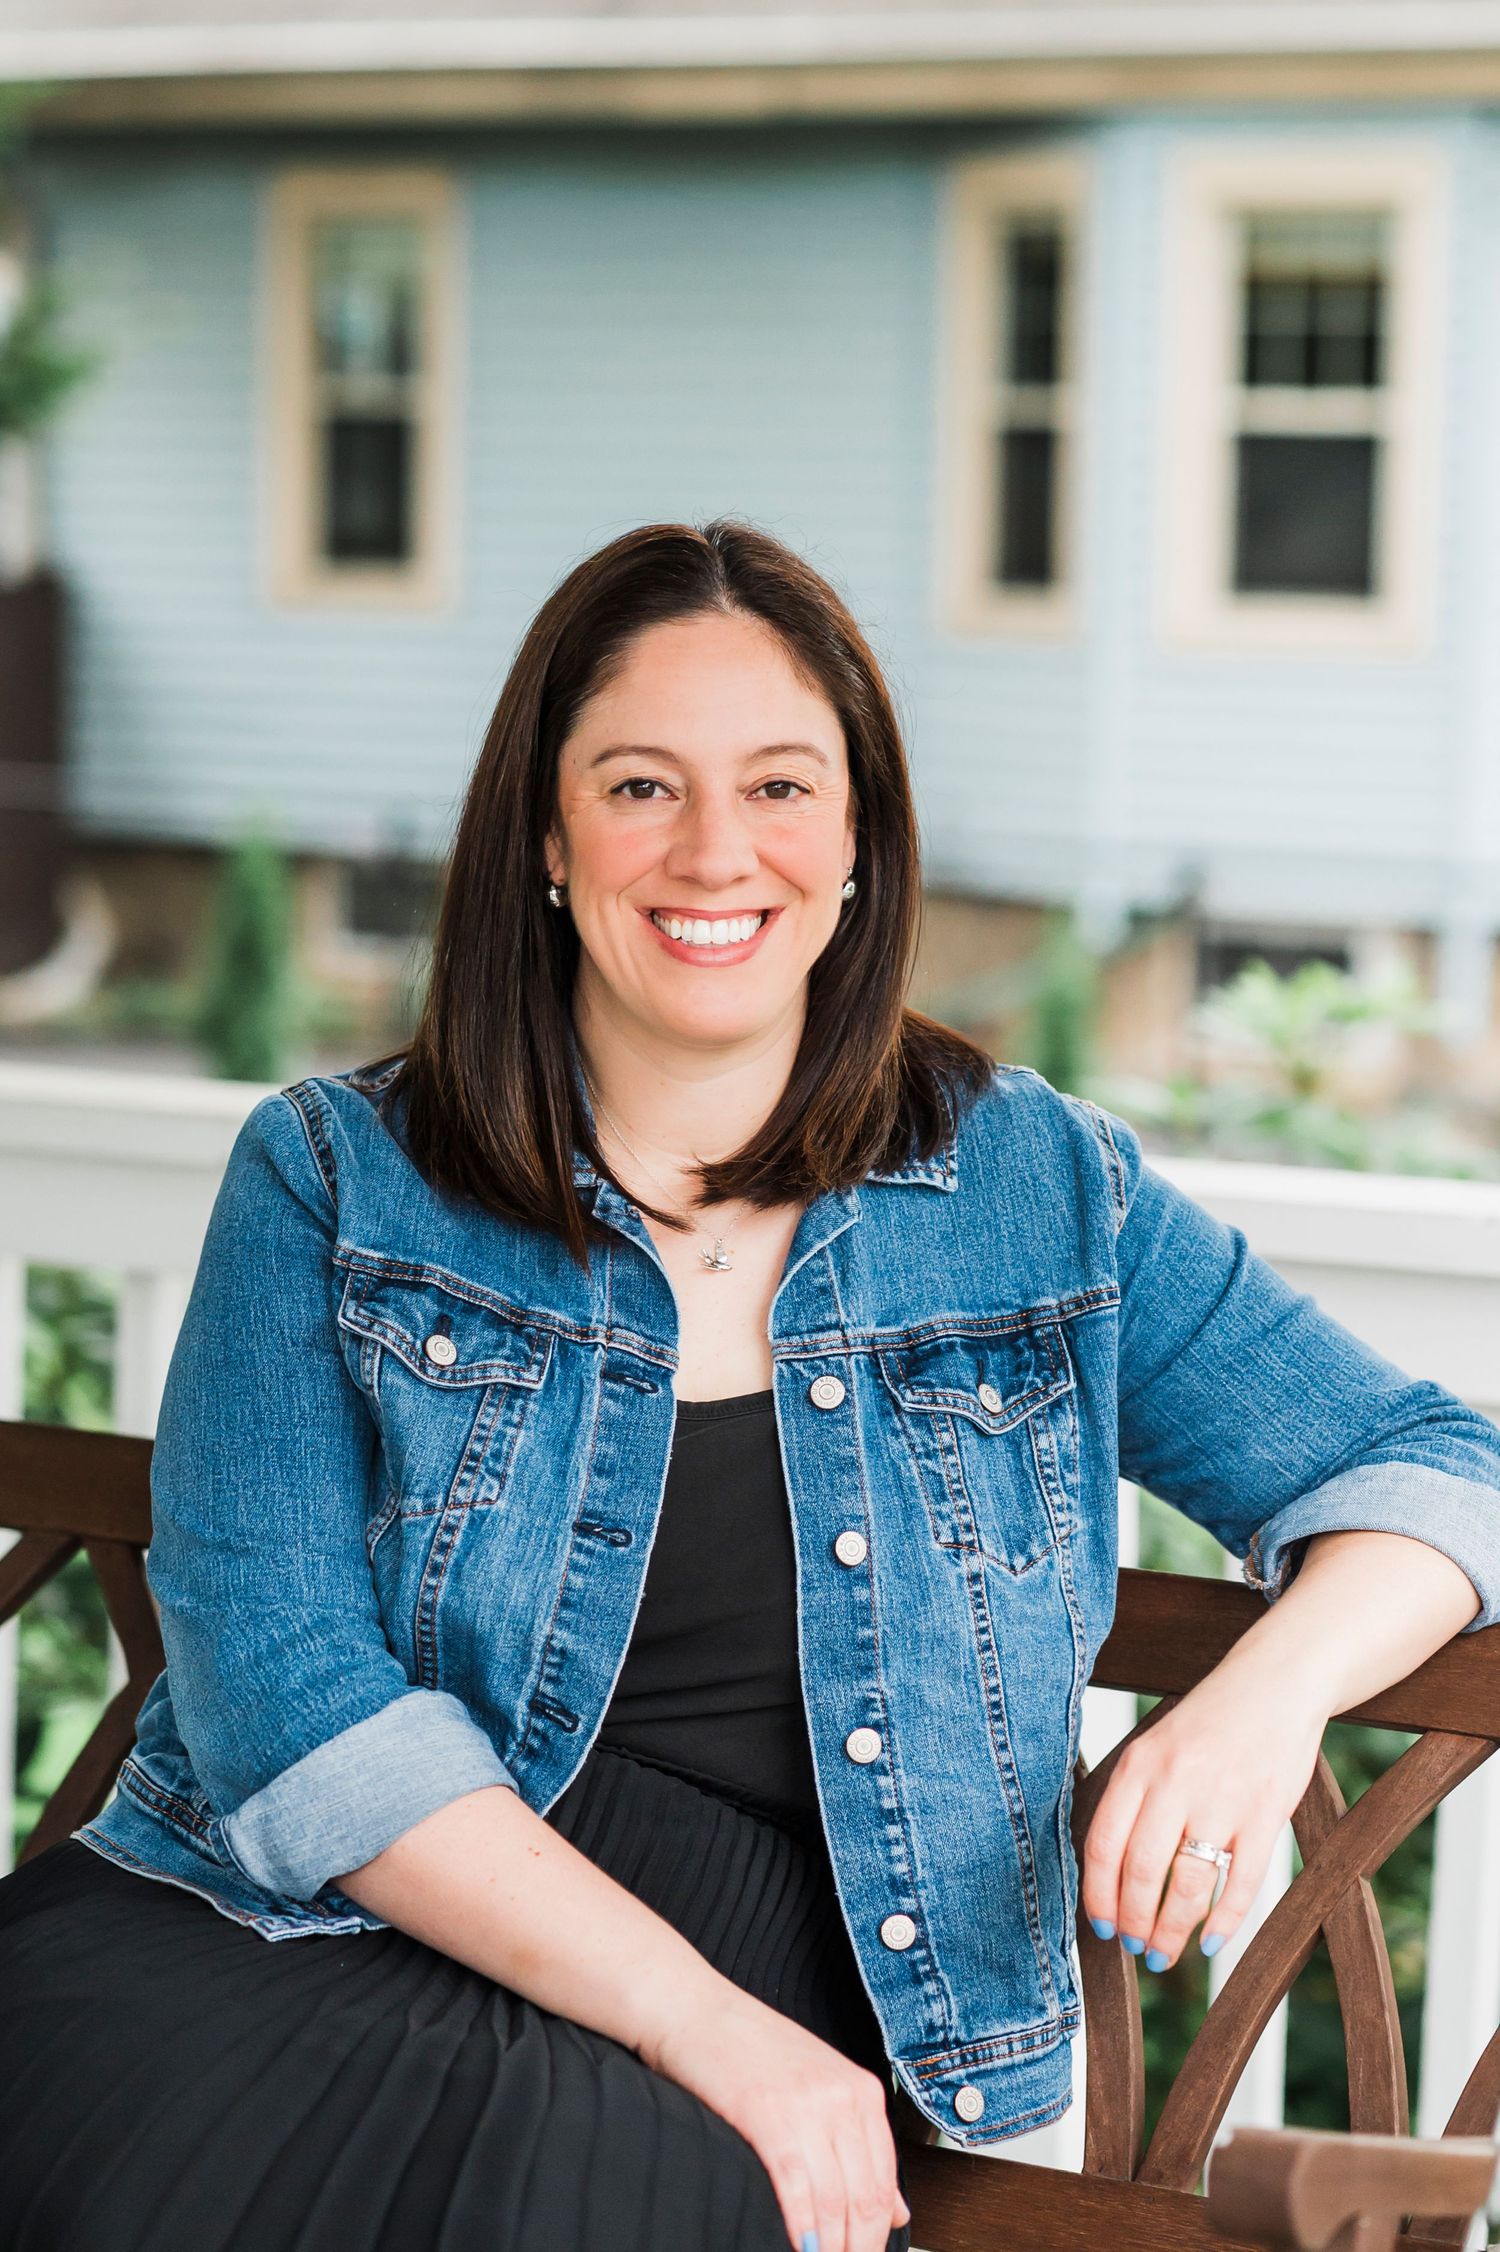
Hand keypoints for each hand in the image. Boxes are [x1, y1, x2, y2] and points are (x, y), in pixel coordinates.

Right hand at [640, 1983, 911, 2251]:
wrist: (692, 2009)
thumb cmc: (748, 2049)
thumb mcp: (818, 2087)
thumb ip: (858, 2144)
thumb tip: (896, 2211)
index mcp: (862, 2091)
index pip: (885, 2186)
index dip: (875, 2238)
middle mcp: (843, 2097)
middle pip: (865, 2201)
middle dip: (856, 2250)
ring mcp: (807, 2105)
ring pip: (836, 2204)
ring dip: (830, 2249)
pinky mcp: (767, 2115)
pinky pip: (796, 2189)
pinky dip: (801, 2228)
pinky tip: (797, 2246)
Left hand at [1080, 1667, 1325, 1970]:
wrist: (1276, 1682)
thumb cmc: (1210, 1721)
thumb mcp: (1156, 1745)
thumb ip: (1133, 1796)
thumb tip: (1108, 1869)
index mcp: (1140, 1766)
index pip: (1104, 1846)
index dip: (1098, 1895)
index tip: (1099, 1925)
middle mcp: (1176, 1783)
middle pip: (1143, 1873)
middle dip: (1134, 1923)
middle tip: (1134, 1948)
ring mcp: (1223, 1801)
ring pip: (1189, 1887)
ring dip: (1173, 1932)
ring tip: (1164, 1954)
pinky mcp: (1266, 1815)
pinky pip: (1242, 1883)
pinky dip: (1225, 1922)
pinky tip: (1212, 1942)